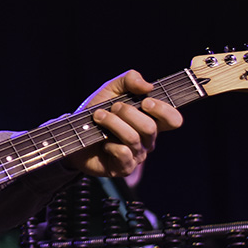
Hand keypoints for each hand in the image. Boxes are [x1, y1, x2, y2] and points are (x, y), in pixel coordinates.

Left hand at [64, 70, 182, 177]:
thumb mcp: (112, 89)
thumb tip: (148, 86)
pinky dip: (109, 143)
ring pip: (133, 138)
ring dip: (112, 122)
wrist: (74, 132)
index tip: (145, 101)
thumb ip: (130, 80)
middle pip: (150, 127)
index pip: (173, 119)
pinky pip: (123, 153)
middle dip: (127, 112)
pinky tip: (102, 141)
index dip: (163, 110)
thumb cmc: (98, 111)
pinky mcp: (123, 168)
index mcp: (151, 121)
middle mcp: (148, 140)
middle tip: (113, 107)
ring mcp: (137, 155)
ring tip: (98, 116)